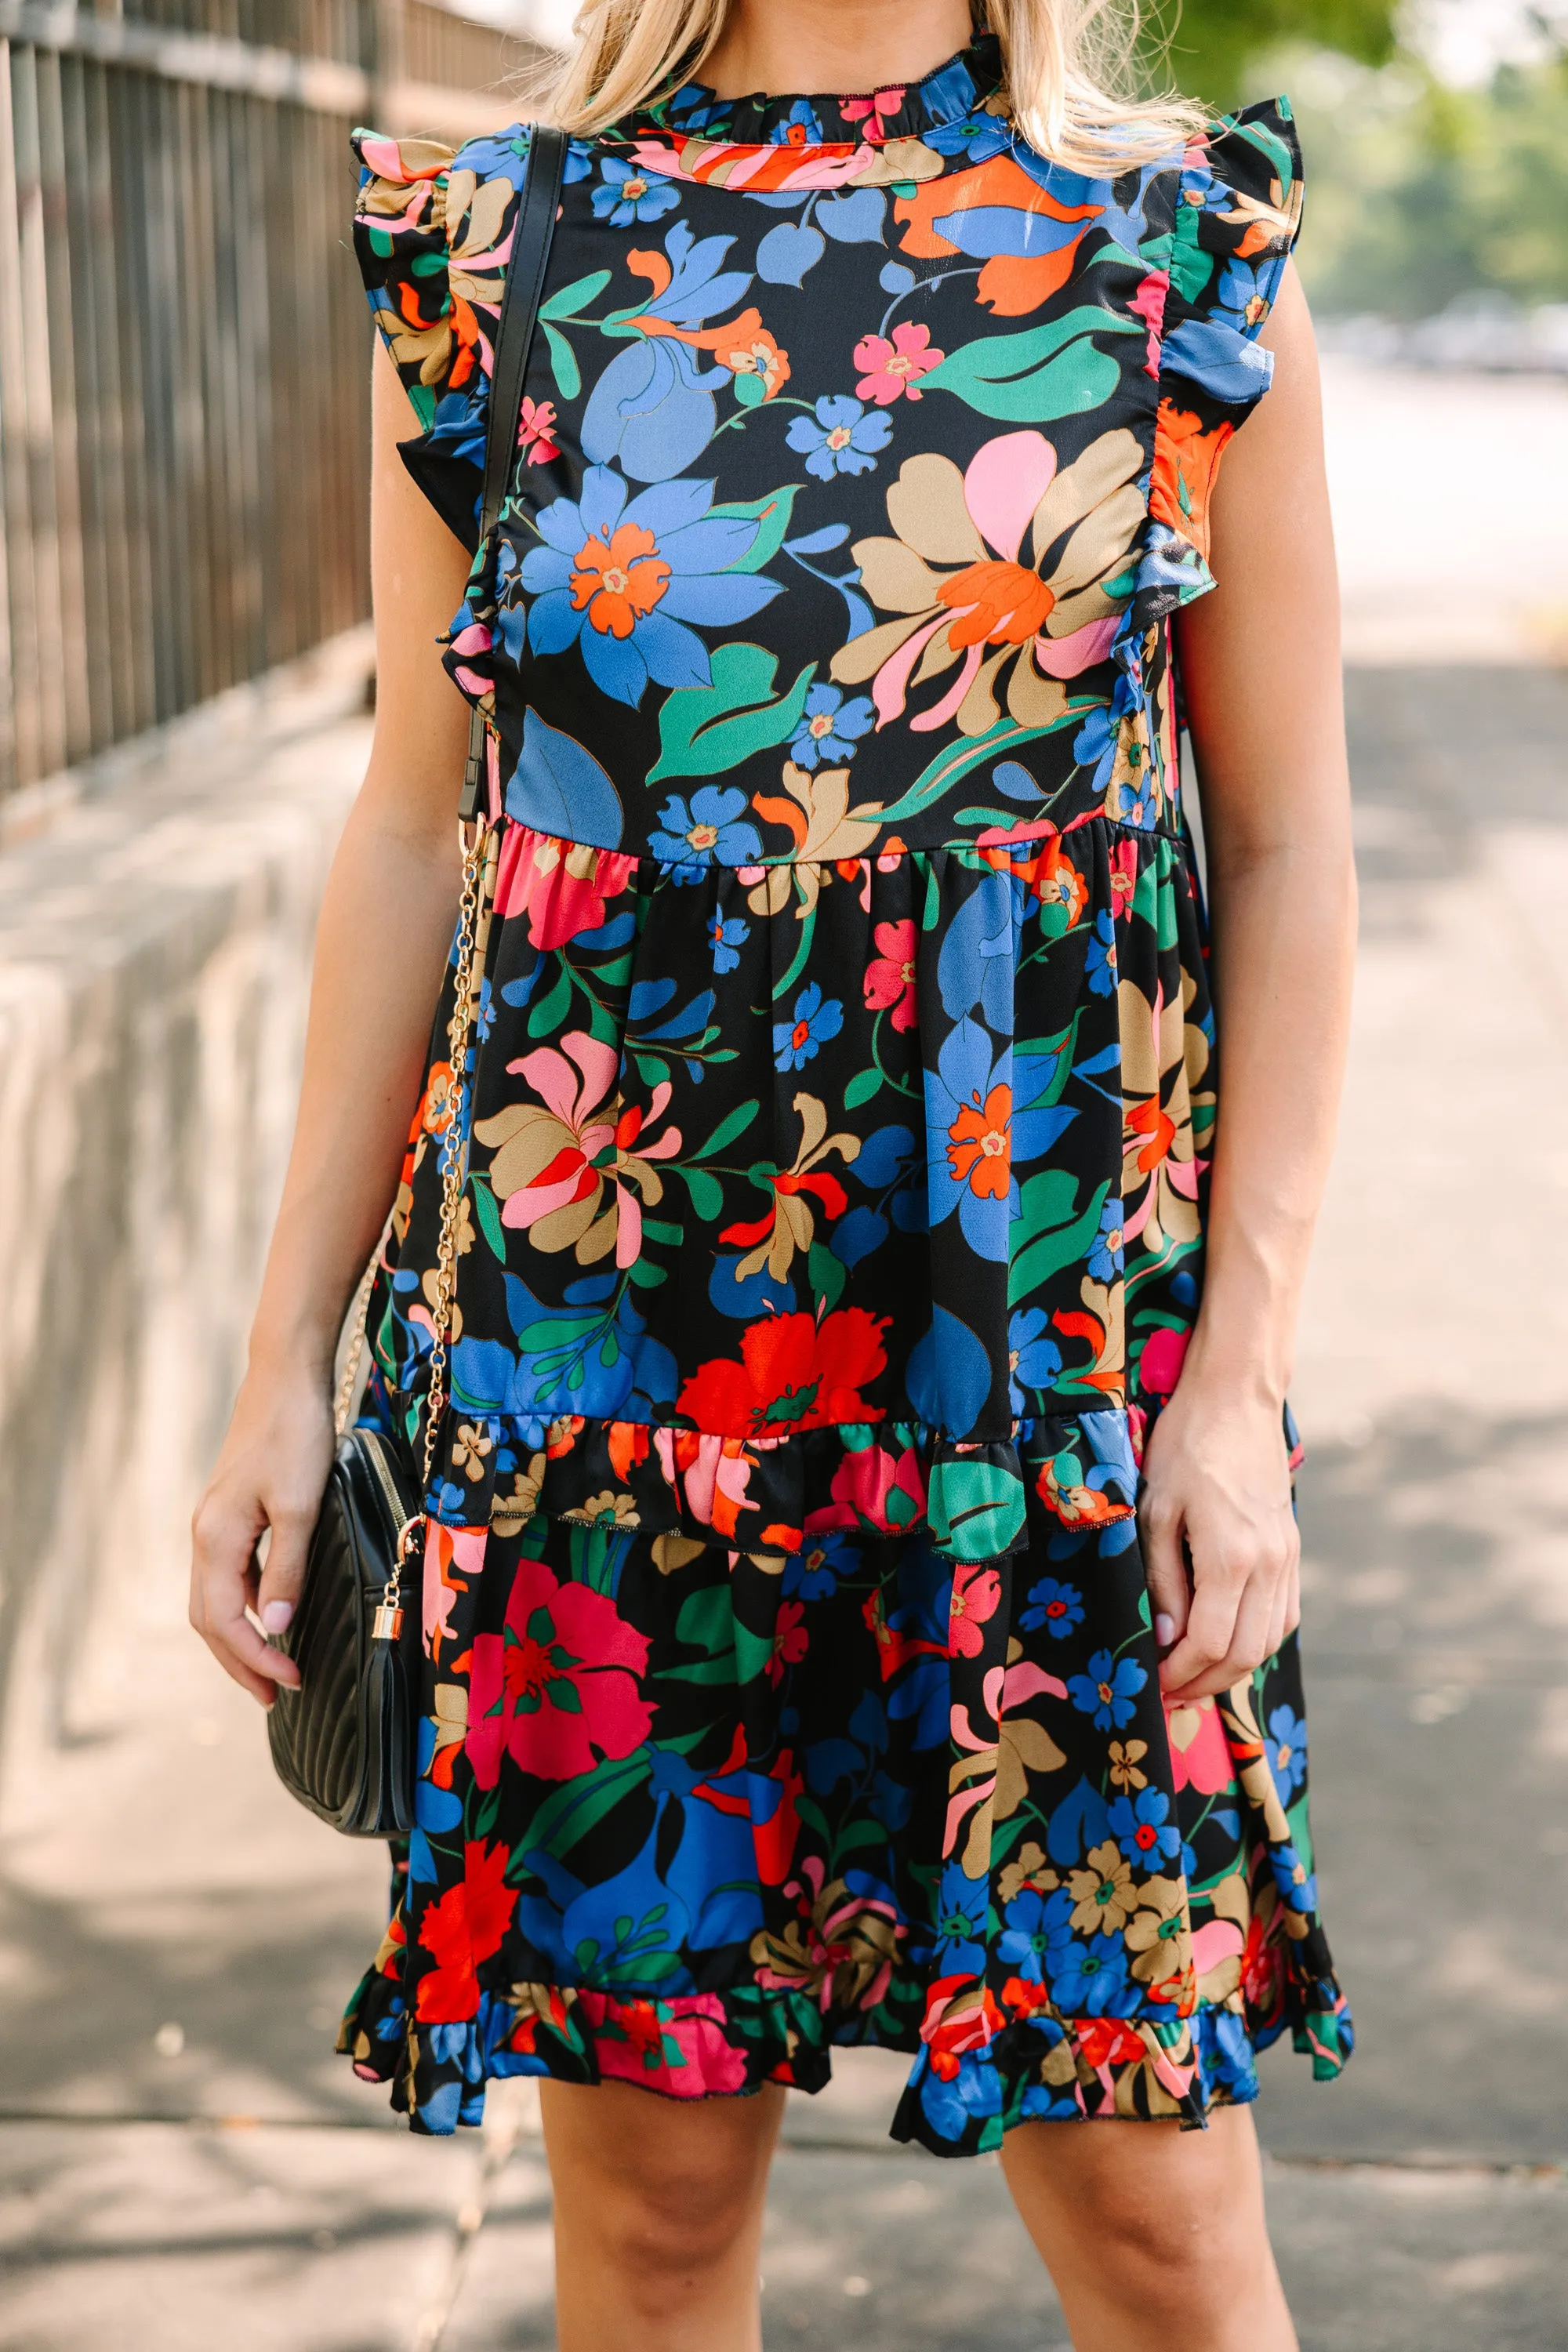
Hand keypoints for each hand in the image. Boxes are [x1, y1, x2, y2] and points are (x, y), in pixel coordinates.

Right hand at [189, 1365, 336, 1706]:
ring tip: (273, 1666)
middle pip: (209, 1617)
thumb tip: (273, 1629)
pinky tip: (270, 1613)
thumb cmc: (296, 1435)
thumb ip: (287, 1570)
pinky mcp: (232, 1511)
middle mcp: (205, 1535)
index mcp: (216, 1538)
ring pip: (215, 1597)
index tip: (289, 1684)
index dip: (253, 1659)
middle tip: (276, 1696)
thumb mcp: (301, 1506)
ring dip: (240, 1636)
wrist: (285, 1377)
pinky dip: (244, 1604)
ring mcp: (215, 1522)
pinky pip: (229, 1574)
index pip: (221, 1621)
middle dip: (240, 1661)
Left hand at [1138, 1381, 1299, 1702]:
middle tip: (1171, 1694)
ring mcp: (1286, 1559)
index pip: (1209, 1643)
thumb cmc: (1185, 1446)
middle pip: (1244, 1654)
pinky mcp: (1292, 1550)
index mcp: (1230, 1557)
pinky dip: (1256, 1641)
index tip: (1154, 1683)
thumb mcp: (1155, 1510)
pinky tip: (1226, 1643)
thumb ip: (1163, 1580)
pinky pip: (1283, 1615)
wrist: (1237, 1401)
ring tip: (1195, 1677)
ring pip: (1269, 1641)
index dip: (1179, 1674)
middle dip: (1205, 1684)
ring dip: (1233, 1670)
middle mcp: (1268, 1565)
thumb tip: (1169, 1638)